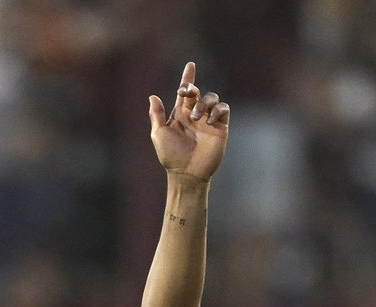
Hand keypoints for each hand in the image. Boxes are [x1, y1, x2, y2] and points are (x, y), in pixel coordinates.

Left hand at [149, 61, 229, 183]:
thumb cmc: (170, 155)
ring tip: (196, 117)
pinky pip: (223, 109)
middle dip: (192, 88)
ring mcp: (208, 120)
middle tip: (186, 93)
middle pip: (197, 92)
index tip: (190, 65)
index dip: (188, 78)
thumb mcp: (159, 134)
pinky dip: (217, 111)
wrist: (186, 172)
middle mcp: (195, 114)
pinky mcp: (221, 127)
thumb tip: (152, 96)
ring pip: (212, 98)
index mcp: (180, 114)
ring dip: (203, 103)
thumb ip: (156, 114)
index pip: (185, 92)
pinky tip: (209, 121)